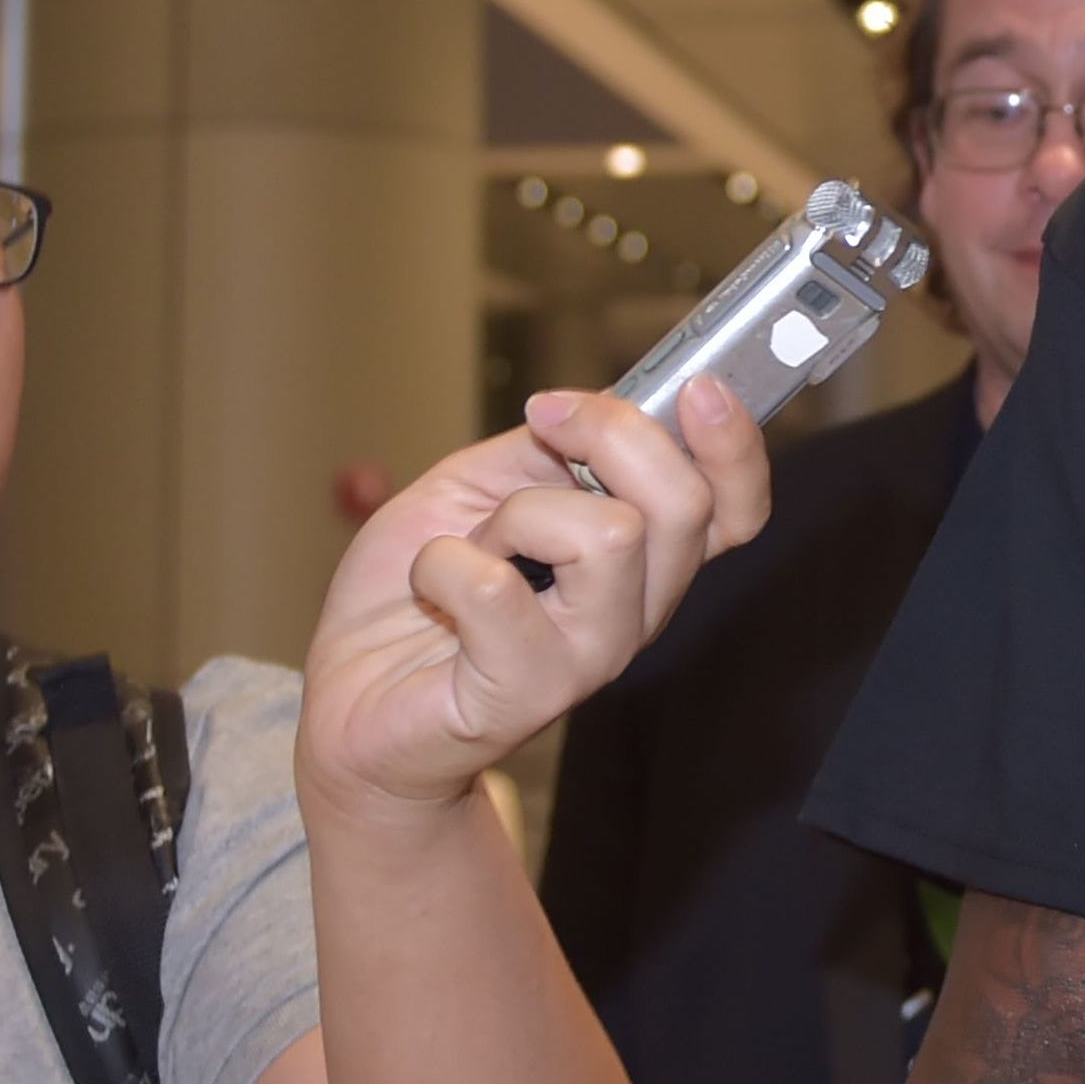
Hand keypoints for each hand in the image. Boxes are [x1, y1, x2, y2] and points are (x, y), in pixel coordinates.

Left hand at [297, 383, 768, 817]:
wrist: (348, 695)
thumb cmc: (419, 594)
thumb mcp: (482, 485)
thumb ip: (551, 449)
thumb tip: (599, 406)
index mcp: (642, 558)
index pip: (736, 507)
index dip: (735, 444)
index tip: (697, 388)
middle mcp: (637, 610)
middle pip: (686, 504)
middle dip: (612, 434)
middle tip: (545, 423)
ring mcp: (590, 657)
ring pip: (608, 536)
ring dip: (515, 516)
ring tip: (475, 545)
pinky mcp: (528, 695)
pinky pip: (494, 589)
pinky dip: (441, 563)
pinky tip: (430, 587)